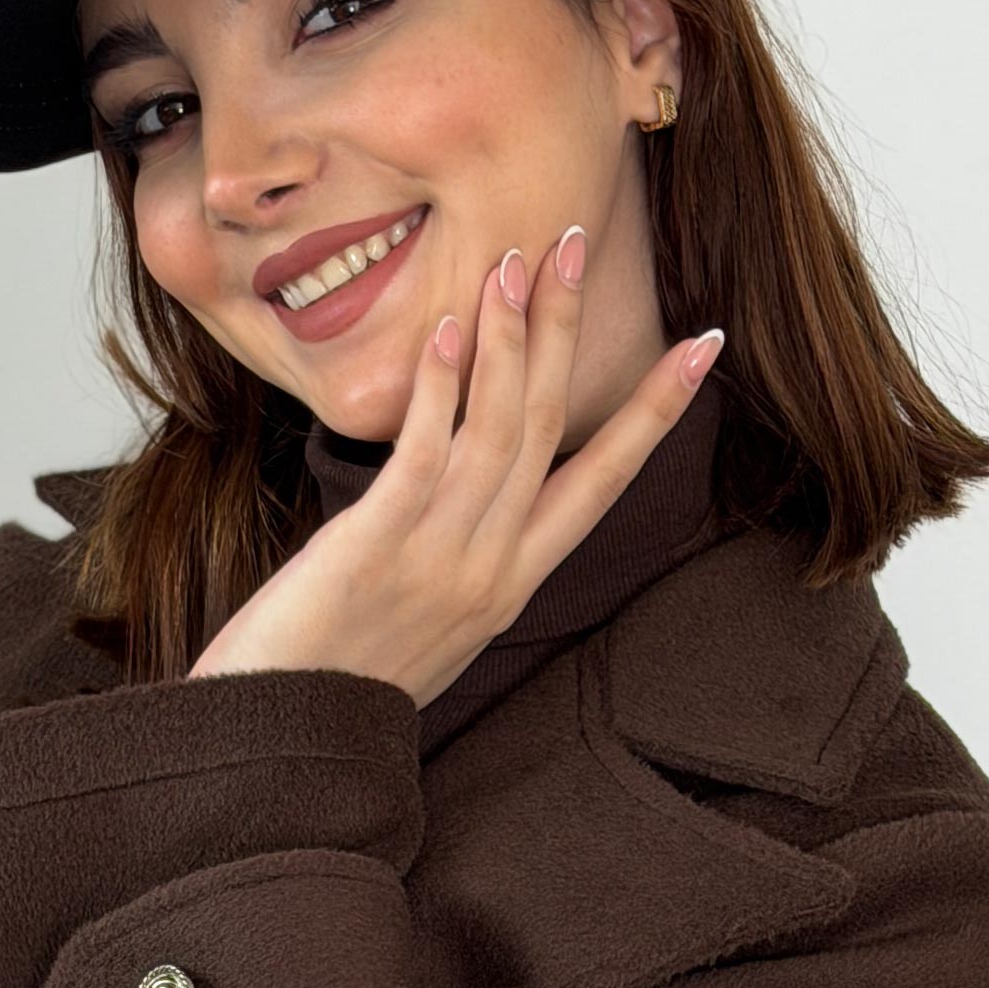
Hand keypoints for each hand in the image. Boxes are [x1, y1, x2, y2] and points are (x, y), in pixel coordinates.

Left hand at [190, 226, 723, 705]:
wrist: (281, 745)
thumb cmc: (336, 681)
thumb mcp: (426, 623)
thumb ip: (459, 557)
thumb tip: (469, 493)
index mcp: (512, 585)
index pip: (603, 479)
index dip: (656, 410)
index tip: (706, 345)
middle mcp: (491, 569)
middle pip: (552, 428)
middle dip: (567, 329)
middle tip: (573, 242)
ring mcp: (440, 560)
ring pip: (500, 431)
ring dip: (510, 338)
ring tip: (514, 260)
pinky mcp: (378, 550)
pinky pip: (424, 454)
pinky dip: (441, 386)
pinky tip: (448, 328)